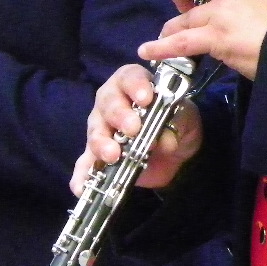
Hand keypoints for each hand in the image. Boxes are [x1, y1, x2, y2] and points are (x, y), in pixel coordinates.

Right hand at [71, 64, 202, 194]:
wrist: (177, 153)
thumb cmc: (177, 122)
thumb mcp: (185, 118)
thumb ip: (177, 122)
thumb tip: (165, 139)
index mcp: (133, 85)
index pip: (129, 78)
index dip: (135, 86)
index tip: (145, 99)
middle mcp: (112, 103)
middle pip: (108, 103)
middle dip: (119, 115)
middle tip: (133, 129)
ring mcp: (102, 129)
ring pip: (95, 131)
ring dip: (101, 143)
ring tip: (113, 155)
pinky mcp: (98, 156)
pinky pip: (86, 164)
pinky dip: (82, 175)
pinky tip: (81, 187)